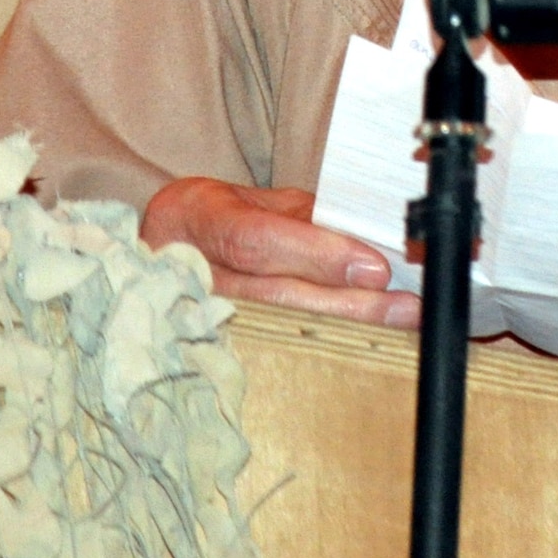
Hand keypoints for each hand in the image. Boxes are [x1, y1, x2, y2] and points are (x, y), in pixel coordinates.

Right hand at [141, 176, 420, 329]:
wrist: (153, 255)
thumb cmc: (210, 220)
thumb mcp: (250, 199)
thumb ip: (302, 215)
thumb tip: (365, 236)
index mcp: (194, 217)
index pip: (255, 240)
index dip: (317, 256)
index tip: (374, 269)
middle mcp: (184, 272)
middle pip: (272, 297)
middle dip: (346, 305)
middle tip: (403, 308)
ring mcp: (187, 320)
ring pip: (274, 335)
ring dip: (342, 333)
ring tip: (397, 330)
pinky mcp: (203, 355)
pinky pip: (270, 358)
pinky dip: (320, 354)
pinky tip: (362, 353)